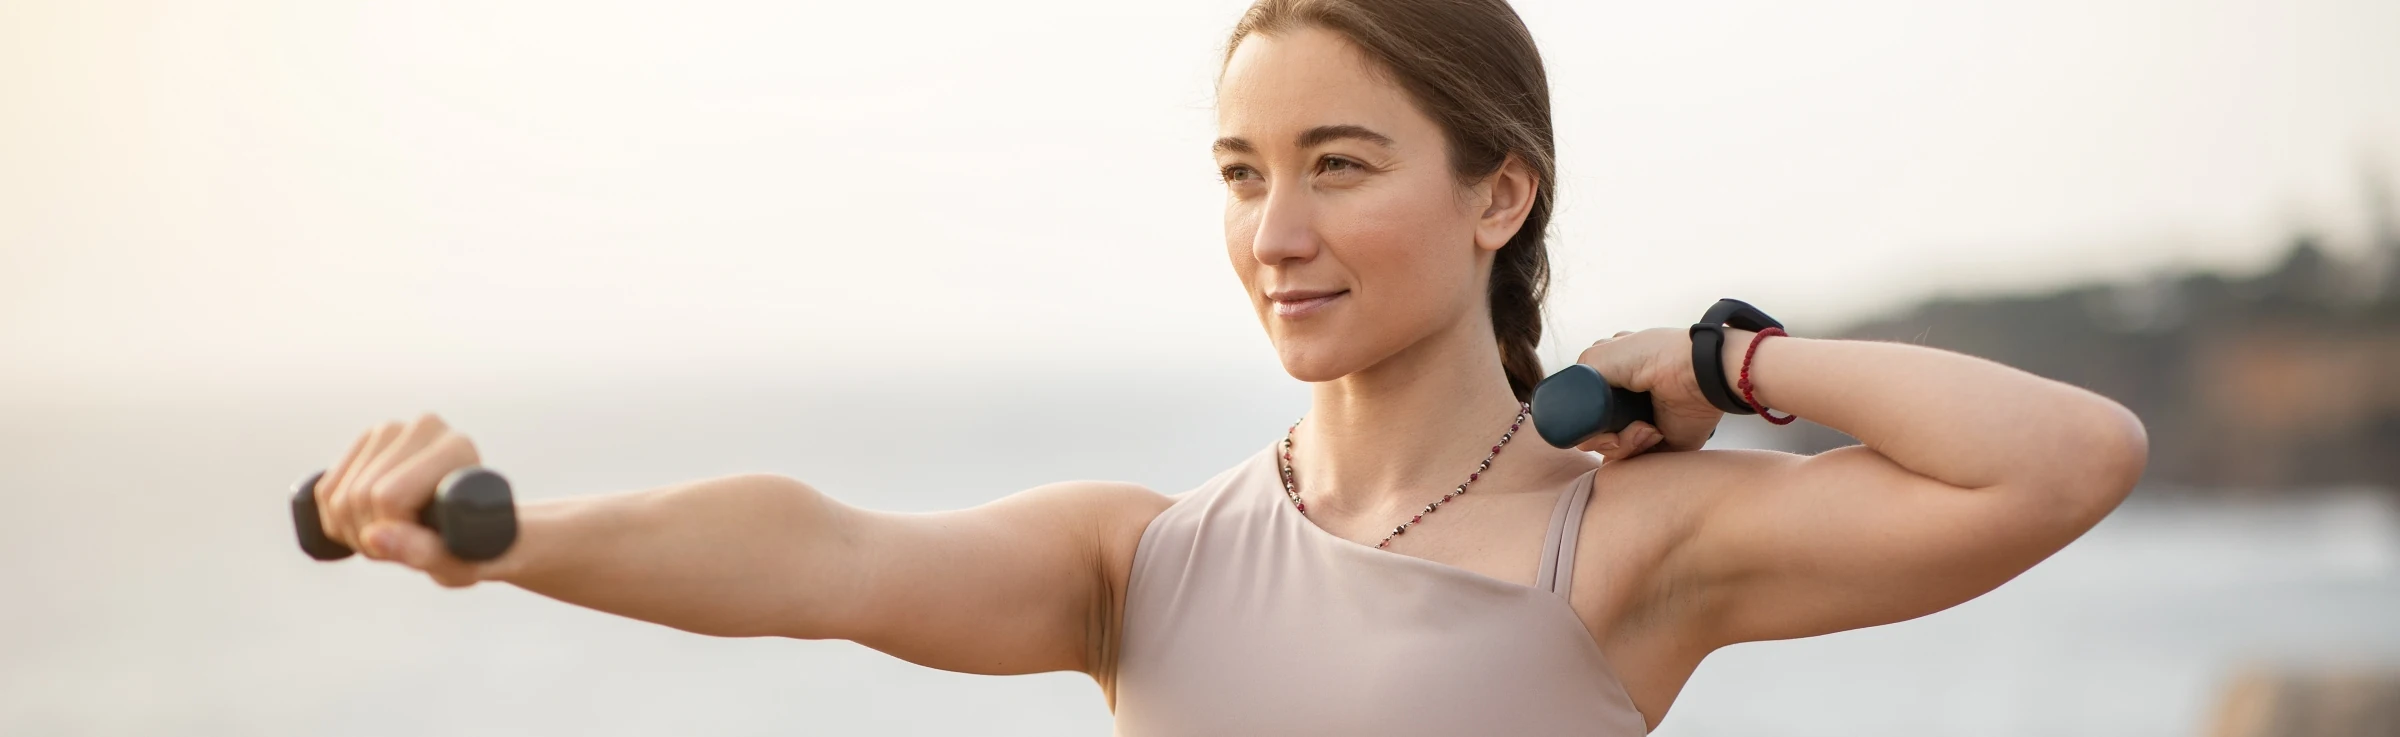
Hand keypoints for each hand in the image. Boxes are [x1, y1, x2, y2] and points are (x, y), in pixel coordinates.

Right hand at [311, 413, 492, 586]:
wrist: (479, 526)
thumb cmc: (478, 547)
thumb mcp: (459, 562)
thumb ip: (422, 552)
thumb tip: (373, 536)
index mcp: (456, 448)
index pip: (388, 497)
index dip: (394, 535)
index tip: (423, 547)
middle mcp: (425, 428)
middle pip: (358, 496)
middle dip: (371, 537)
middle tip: (407, 545)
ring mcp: (391, 430)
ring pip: (336, 496)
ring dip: (354, 532)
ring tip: (396, 535)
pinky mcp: (366, 442)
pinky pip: (323, 491)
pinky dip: (337, 522)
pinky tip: (373, 524)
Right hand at [1570, 327, 1725, 460]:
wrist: (1699, 374)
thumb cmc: (1656, 357)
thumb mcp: (1603, 355)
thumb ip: (1577, 375)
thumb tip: (1567, 402)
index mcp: (1614, 379)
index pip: (1585, 407)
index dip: (1583, 418)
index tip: (1589, 420)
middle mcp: (1627, 403)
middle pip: (1594, 433)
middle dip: (1599, 437)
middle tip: (1613, 431)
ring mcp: (1643, 425)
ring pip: (1611, 450)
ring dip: (1621, 442)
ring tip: (1643, 428)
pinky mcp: (1661, 444)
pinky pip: (1635, 462)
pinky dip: (1638, 451)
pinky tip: (1652, 432)